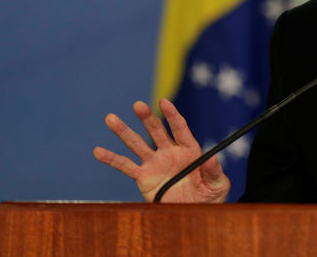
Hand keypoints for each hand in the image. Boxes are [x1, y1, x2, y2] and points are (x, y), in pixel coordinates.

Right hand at [93, 98, 229, 202]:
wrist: (195, 214)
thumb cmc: (210, 197)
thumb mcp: (218, 184)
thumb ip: (214, 170)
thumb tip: (210, 158)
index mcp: (189, 150)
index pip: (180, 128)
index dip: (172, 115)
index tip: (164, 102)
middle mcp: (170, 153)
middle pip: (156, 131)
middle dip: (147, 118)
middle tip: (138, 105)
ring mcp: (155, 164)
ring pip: (137, 145)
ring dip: (124, 132)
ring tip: (110, 119)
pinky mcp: (143, 178)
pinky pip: (126, 167)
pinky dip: (112, 159)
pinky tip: (99, 151)